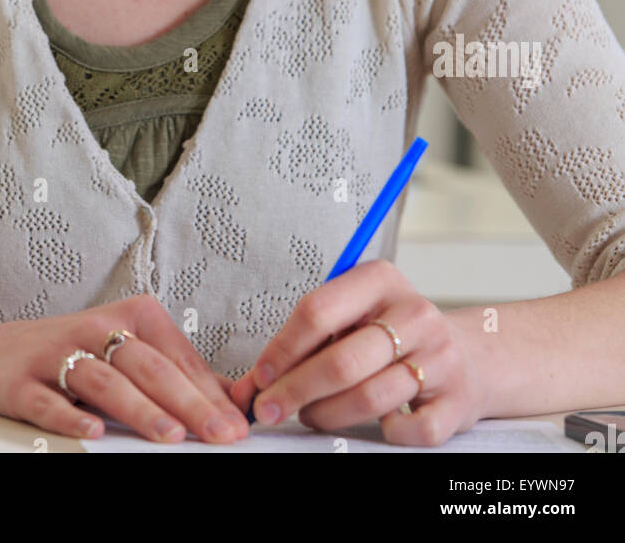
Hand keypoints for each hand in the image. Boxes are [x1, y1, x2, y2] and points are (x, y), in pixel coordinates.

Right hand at [0, 293, 248, 444]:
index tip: (237, 426)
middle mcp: (98, 328)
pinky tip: (93, 432)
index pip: (178, 359)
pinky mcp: (24, 381)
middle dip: (189, 403)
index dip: (210, 394)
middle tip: (219, 434)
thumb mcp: (132, 352)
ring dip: (139, 409)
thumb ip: (180, 373)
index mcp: (133, 315)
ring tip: (170, 434)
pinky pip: (49, 401)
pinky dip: (71, 415)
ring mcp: (59, 353)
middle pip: (149, 368)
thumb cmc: (80, 354)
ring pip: (106, 381)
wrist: (2, 353)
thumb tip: (236, 400)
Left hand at [227, 260, 486, 446]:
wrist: (465, 355)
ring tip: (310, 415)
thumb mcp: (352, 319)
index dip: (282, 349)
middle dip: (296, 390)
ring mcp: (440, 356)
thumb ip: (304, 345)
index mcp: (381, 280)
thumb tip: (249, 386)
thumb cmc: (392, 336)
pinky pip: (409, 429)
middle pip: (342, 360)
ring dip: (327, 415)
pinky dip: (384, 433)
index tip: (260, 377)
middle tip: (270, 409)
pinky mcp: (457, 400)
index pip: (318, 311)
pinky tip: (373, 423)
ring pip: (369, 397)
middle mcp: (414, 313)